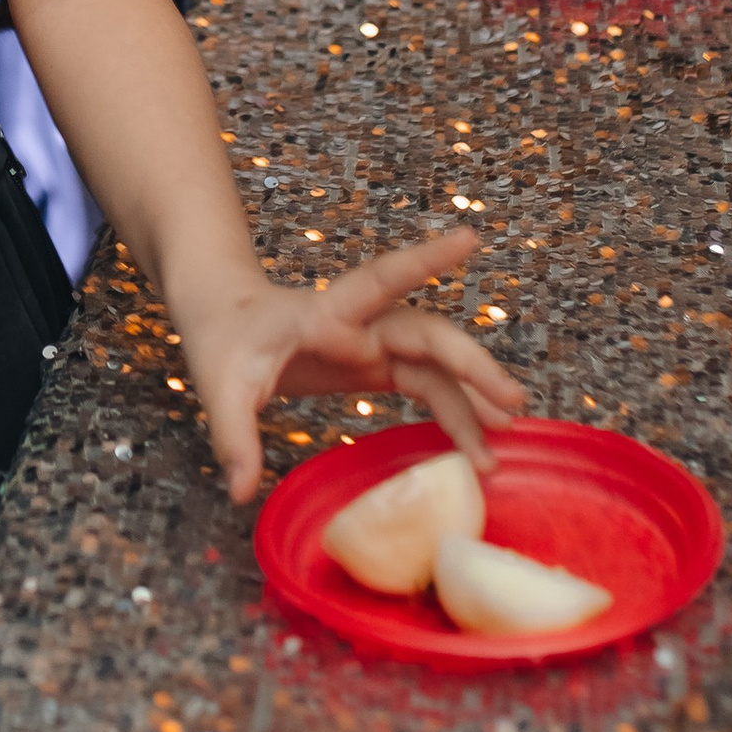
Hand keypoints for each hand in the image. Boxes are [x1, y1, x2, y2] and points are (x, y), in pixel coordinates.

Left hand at [171, 225, 525, 506]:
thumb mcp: (220, 389)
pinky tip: (476, 442)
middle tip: (511, 404)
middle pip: (428, 335)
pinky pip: (425, 385)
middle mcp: (359, 324)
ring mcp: (371, 344)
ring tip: (504, 438)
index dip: (423, 261)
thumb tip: (242, 493)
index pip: (380, 280)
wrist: (224, 320)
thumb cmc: (223, 342)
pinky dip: (452, 411)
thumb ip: (233, 437)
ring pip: (435, 365)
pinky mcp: (374, 365)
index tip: (467, 238)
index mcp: (324, 315)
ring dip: (470, 398)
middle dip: (472, 365)